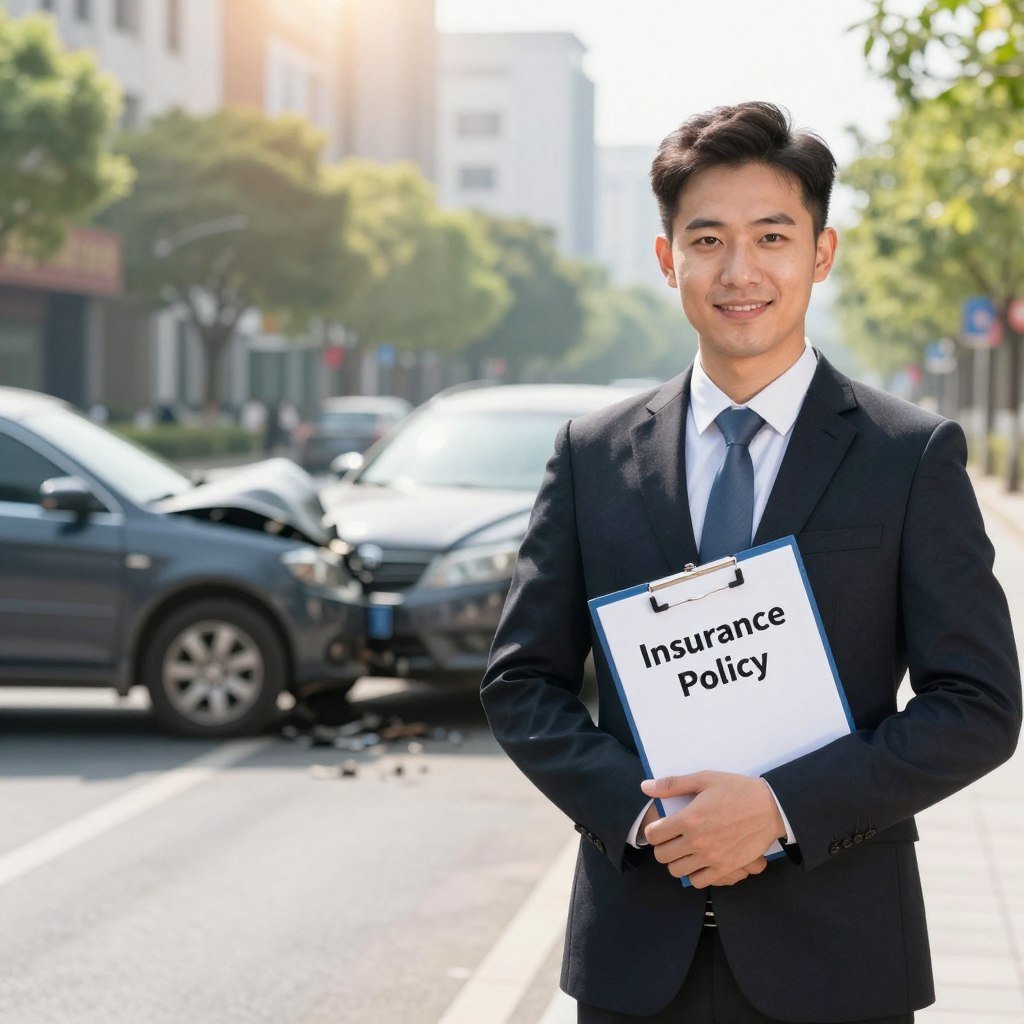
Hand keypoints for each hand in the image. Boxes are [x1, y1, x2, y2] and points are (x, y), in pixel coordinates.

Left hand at [640, 771, 783, 888]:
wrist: (770, 807)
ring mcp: (711, 858)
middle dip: (662, 847)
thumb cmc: (736, 790)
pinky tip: (699, 862)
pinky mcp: (725, 869)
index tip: (660, 827)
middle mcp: (696, 842)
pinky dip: (694, 874)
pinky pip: (699, 882)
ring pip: (677, 871)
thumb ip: (672, 784)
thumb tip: (645, 787)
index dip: (653, 831)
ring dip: (676, 861)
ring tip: (684, 851)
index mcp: (688, 819)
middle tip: (671, 839)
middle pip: (662, 856)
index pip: (653, 835)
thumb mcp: (704, 779)